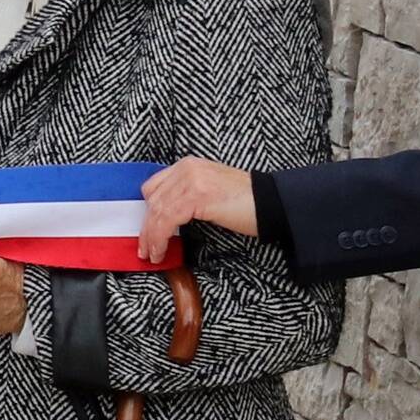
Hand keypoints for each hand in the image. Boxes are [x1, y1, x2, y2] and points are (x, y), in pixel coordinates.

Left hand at [141, 159, 258, 264]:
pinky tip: (161, 251)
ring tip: (152, 254)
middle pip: (153, 199)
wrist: (274, 203)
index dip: (149, 211)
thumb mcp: (209, 190)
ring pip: (157, 212)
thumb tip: (164, 217)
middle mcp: (187, 168)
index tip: (146, 230)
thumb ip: (186, 195)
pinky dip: (160, 238)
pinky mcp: (197, 196)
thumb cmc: (246, 202)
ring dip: (151, 236)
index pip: (154, 187)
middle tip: (145, 248)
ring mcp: (192, 180)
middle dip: (147, 226)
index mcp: (188, 165)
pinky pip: (167, 220)